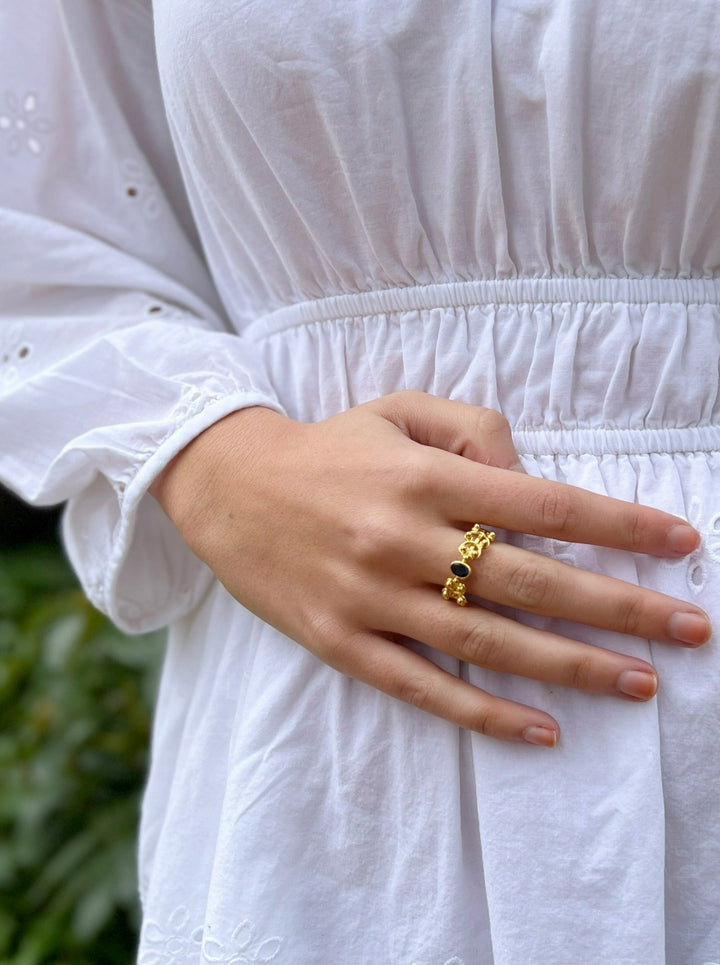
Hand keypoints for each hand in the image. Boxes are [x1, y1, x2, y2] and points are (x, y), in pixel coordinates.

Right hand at [150, 391, 709, 746]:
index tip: (683, 544)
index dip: (621, 526)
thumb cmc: (328, 446)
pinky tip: (543, 731)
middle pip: (531, 581)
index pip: (546, 505)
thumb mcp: (398, 410)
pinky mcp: (342, 641)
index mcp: (424, 477)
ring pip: (488, 642)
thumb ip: (474, 430)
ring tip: (642, 682)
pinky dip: (484, 714)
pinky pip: (422, 686)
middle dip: (620, 607)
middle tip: (692, 629)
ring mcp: (372, 597)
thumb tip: (533, 476)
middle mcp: (404, 539)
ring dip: (571, 666)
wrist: (229, 486)